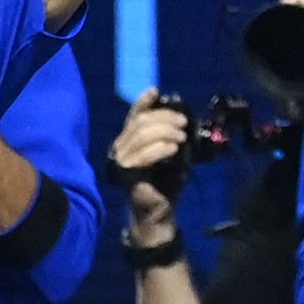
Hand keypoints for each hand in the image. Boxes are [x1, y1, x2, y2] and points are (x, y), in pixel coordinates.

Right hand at [111, 95, 190, 235]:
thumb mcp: (170, 154)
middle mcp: (121, 149)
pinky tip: (173, 148)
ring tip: (181, 137)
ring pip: (141, 135)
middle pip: (140, 123)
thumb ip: (169, 136)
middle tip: (183, 123)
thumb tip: (179, 117)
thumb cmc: (165, 183)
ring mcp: (122, 162)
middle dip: (164, 118)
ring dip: (165, 132)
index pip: (133, 117)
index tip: (156, 91)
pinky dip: (160, 149)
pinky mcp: (126, 175)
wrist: (158, 212)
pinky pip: (143, 156)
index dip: (143, 102)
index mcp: (128, 141)